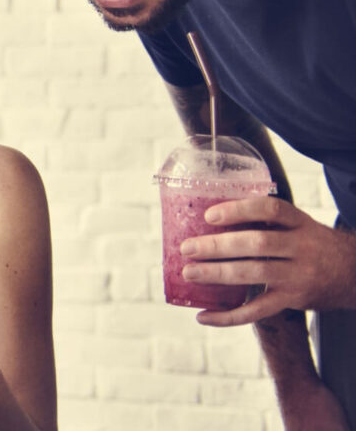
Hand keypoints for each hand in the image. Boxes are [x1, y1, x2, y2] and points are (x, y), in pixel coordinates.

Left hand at [181, 196, 355, 324]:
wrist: (355, 275)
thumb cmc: (313, 246)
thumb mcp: (300, 227)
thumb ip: (269, 223)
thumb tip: (211, 221)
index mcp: (300, 223)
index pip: (271, 209)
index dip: (239, 210)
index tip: (208, 215)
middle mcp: (302, 247)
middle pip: (256, 243)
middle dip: (218, 246)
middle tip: (186, 248)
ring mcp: (299, 275)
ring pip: (254, 274)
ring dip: (217, 274)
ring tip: (189, 273)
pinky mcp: (294, 300)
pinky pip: (258, 311)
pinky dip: (228, 316)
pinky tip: (203, 316)